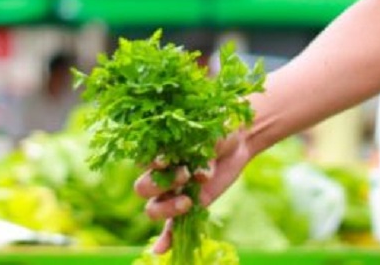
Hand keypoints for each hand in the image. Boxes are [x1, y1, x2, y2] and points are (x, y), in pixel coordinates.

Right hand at [133, 129, 251, 253]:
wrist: (237, 140)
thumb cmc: (221, 129)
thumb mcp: (216, 132)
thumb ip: (207, 147)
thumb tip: (202, 176)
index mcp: (161, 149)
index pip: (144, 159)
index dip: (150, 163)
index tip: (165, 160)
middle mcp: (161, 172)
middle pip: (143, 188)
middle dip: (161, 185)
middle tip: (186, 176)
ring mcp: (172, 192)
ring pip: (153, 208)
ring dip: (166, 209)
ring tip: (188, 202)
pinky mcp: (186, 206)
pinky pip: (171, 227)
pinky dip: (165, 239)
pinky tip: (161, 250)